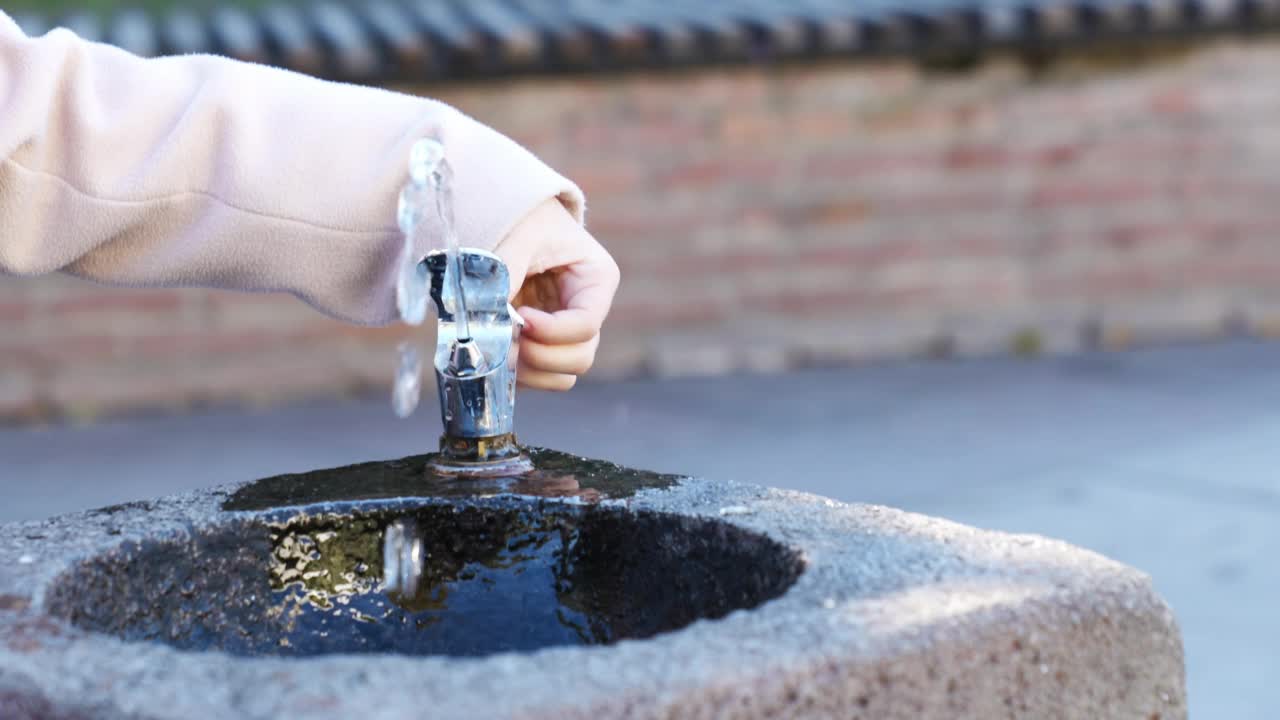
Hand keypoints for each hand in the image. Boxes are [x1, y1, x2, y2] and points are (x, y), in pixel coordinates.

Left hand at [493, 198, 619, 390]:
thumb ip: (504, 275)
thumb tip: (487, 323)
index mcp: (597, 280)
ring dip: (530, 372)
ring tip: (499, 349)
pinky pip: (538, 377)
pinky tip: (495, 354)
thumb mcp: (518, 236)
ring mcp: (565, 332)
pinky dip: (517, 376)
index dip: (552, 332)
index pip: (586, 325)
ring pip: (563, 375)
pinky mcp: (542, 344)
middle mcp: (587, 311)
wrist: (506, 212)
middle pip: (580, 357)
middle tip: (508, 339)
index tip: (521, 318)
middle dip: (542, 356)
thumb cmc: (520, 216)